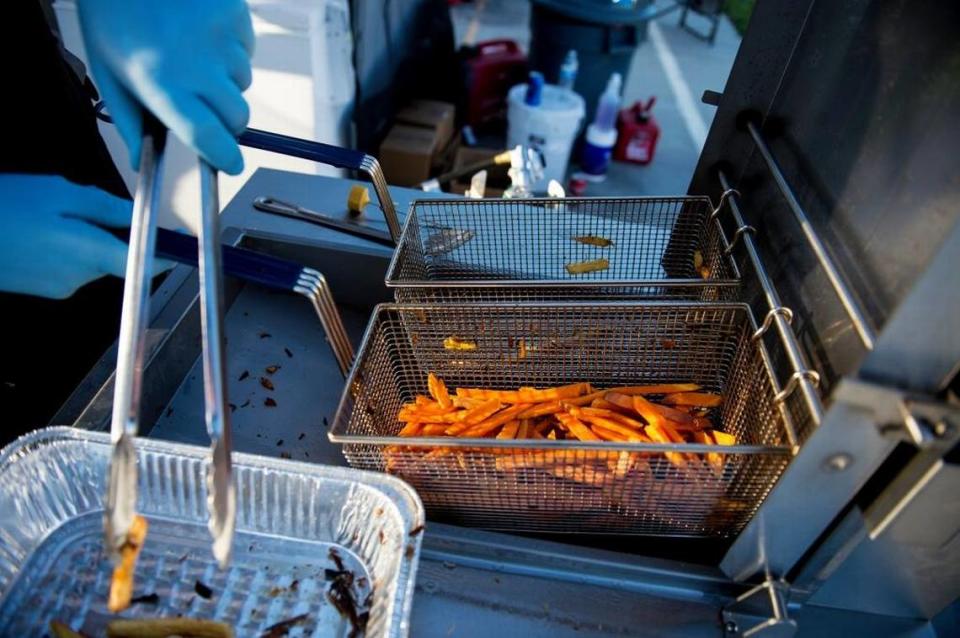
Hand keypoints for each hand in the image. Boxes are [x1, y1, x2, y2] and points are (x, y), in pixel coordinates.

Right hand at [0, 174, 165, 298]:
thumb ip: (108, 208)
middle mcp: (81, 278)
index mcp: (90, 252)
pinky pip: (73, 266)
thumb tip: (143, 217)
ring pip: (95, 259)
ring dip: (86, 239)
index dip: (167, 252)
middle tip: (81, 208)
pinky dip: (66, 248)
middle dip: (111, 232)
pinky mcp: (47, 290)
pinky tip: (39, 232)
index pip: (147, 261)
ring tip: (50, 218)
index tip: (182, 243)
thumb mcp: (63, 193)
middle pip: (119, 256)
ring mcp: (62, 288)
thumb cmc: (6, 207)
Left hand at [78, 0, 254, 174]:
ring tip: (194, 53)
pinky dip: (231, 49)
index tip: (230, 164)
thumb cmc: (114, 12)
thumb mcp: (108, 69)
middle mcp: (196, 65)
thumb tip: (143, 161)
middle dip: (227, 120)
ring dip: (226, 80)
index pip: (208, 137)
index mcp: (160, 84)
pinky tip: (203, 31)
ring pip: (242, 82)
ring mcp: (220, 38)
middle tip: (205, 105)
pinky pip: (246, 49)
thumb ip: (129, 119)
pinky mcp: (235, 15)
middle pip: (237, 117)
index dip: (224, 158)